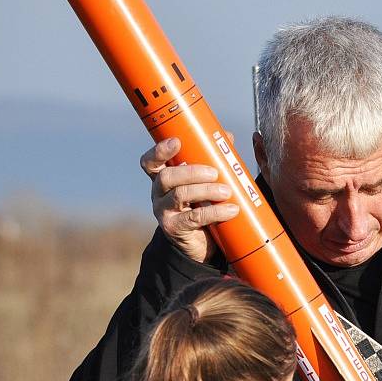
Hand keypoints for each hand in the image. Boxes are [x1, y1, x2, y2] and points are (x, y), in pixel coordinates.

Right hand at [140, 137, 238, 262]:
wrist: (200, 243)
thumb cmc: (202, 205)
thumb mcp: (205, 182)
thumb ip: (213, 159)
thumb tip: (227, 136)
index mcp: (163, 178)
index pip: (150, 162)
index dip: (159, 151)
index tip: (177, 142)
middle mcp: (158, 194)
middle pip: (167, 177)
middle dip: (191, 172)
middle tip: (214, 173)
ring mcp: (164, 212)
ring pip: (179, 195)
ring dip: (206, 191)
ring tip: (227, 192)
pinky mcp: (175, 228)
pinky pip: (194, 218)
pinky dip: (215, 212)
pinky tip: (231, 210)